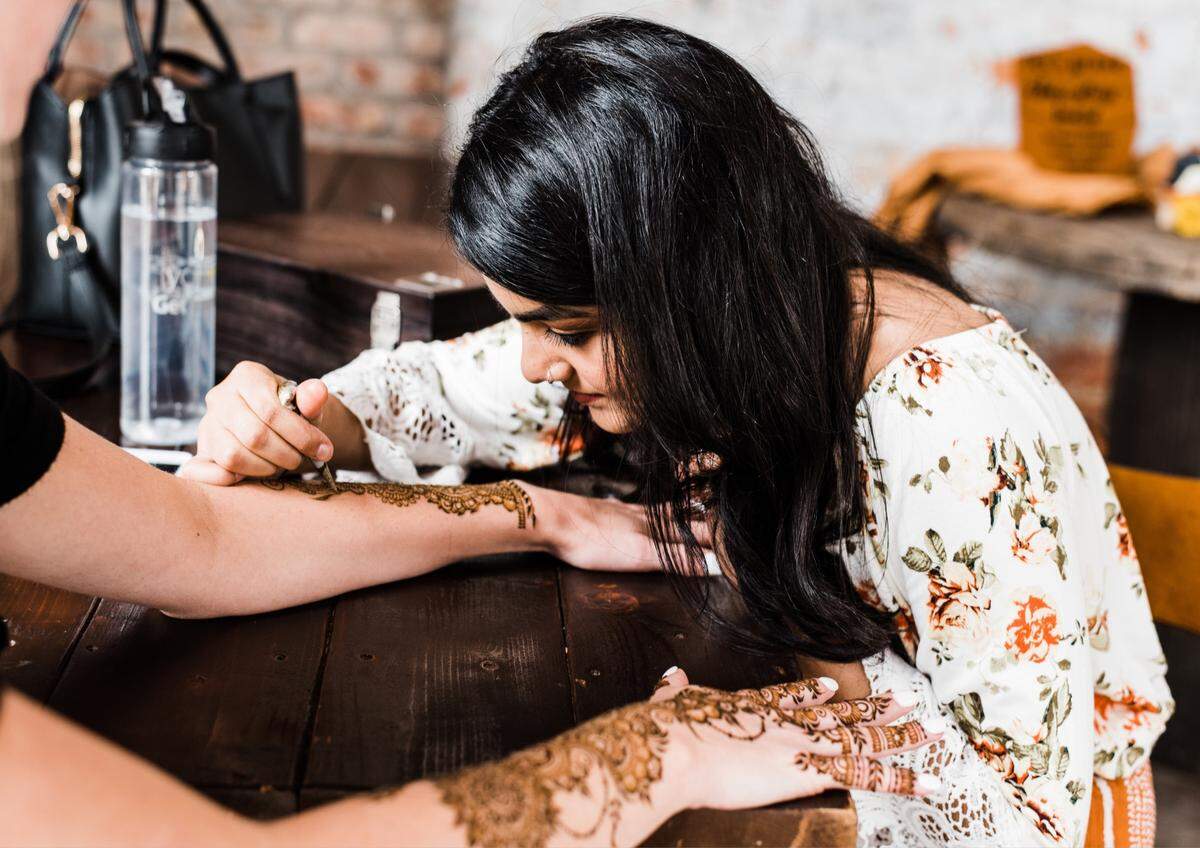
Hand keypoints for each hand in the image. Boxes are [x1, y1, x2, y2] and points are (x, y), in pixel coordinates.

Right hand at [179, 361, 335, 485]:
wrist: (273, 423)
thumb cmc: (290, 413)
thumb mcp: (306, 404)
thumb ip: (312, 399)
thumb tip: (318, 392)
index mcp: (247, 376)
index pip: (272, 412)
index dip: (302, 436)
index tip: (324, 451)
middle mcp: (220, 396)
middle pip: (254, 436)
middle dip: (286, 454)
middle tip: (301, 459)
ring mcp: (207, 423)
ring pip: (233, 455)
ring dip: (265, 468)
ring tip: (281, 464)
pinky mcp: (201, 449)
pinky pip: (204, 471)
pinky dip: (231, 478)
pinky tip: (254, 475)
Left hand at [535, 488, 715, 573]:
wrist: (552, 519)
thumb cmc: (593, 539)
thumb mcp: (640, 554)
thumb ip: (677, 558)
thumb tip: (715, 564)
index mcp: (658, 524)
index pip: (699, 529)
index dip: (720, 536)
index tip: (740, 542)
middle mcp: (646, 515)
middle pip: (685, 518)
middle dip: (708, 523)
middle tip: (730, 525)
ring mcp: (627, 512)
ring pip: (665, 512)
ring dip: (685, 516)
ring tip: (700, 515)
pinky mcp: (608, 513)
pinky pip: (643, 511)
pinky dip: (657, 514)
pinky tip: (649, 514)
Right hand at [650, 667, 942, 811]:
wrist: (679, 748)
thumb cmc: (668, 731)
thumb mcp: (670, 704)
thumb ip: (675, 690)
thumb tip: (669, 676)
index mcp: (754, 706)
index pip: (792, 698)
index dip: (813, 694)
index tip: (831, 688)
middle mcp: (788, 721)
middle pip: (842, 713)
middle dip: (877, 708)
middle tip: (910, 698)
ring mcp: (805, 743)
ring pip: (867, 738)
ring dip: (904, 736)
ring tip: (936, 729)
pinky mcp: (815, 769)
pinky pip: (872, 777)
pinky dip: (906, 781)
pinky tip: (933, 784)